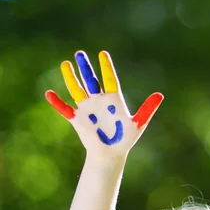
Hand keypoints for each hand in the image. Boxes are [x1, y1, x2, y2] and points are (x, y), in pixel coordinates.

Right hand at [45, 50, 162, 156]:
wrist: (111, 155)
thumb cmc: (125, 140)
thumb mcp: (138, 123)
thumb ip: (147, 109)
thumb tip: (160, 95)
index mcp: (113, 99)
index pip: (109, 79)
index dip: (106, 67)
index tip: (102, 54)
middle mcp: (99, 101)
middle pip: (91, 80)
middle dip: (85, 67)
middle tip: (80, 53)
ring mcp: (87, 109)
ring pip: (77, 90)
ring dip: (71, 78)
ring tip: (66, 64)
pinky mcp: (78, 119)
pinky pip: (65, 109)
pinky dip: (57, 103)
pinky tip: (49, 94)